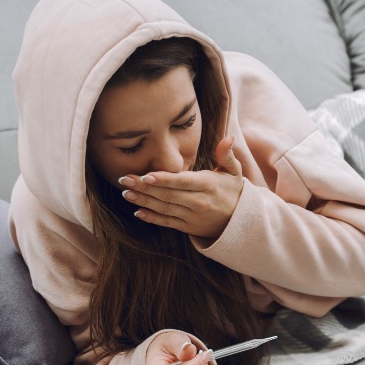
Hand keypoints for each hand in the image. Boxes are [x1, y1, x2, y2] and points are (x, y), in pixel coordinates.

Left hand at [120, 136, 243, 238]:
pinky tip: (138, 212)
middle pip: (168, 194)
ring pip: (164, 208)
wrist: (239, 221)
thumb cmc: (232, 191)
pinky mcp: (187, 227)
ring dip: (143, 201)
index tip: (145, 174)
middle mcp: (198, 202)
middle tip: (124, 179)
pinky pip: (167, 222)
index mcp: (207, 185)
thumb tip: (228, 137)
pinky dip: (152, 218)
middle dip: (144, 187)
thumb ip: (226, 154)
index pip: (182, 181)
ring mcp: (192, 216)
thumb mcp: (234, 172)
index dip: (163, 179)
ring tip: (126, 193)